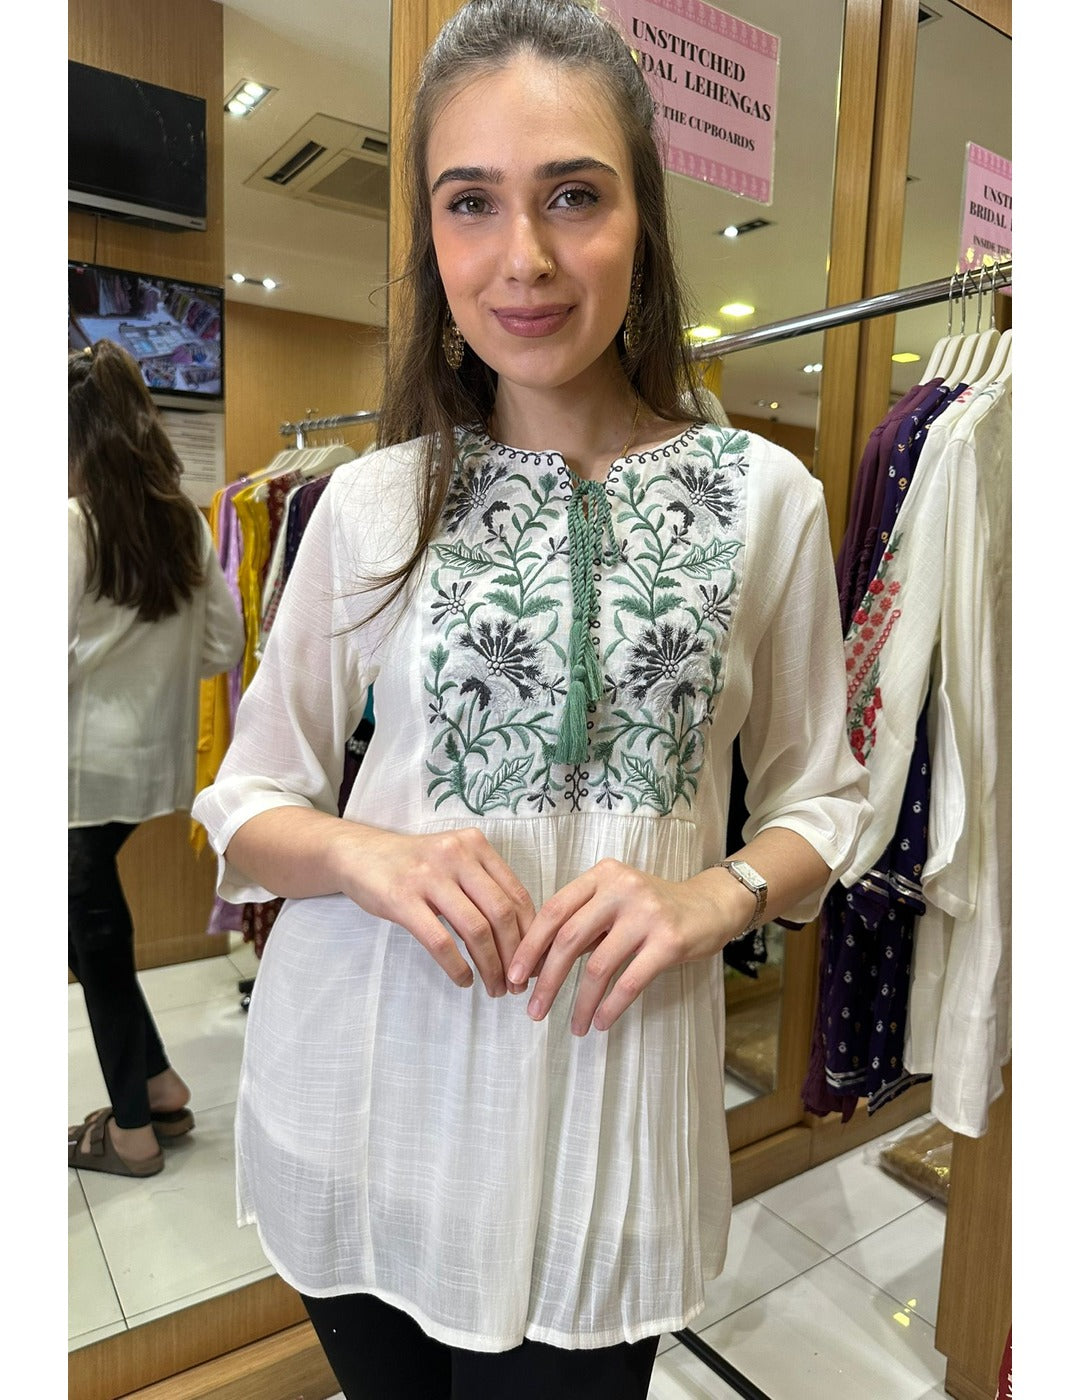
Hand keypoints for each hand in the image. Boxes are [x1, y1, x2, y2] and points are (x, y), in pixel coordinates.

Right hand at [335, 826, 534, 996]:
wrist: (358, 854)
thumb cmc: (413, 866)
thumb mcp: (454, 862)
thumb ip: (484, 887)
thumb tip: (522, 937)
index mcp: (475, 845)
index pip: (517, 894)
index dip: (531, 934)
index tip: (534, 963)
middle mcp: (456, 854)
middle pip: (502, 913)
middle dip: (515, 955)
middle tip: (517, 984)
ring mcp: (428, 875)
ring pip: (476, 928)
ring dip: (491, 966)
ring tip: (494, 988)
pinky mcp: (402, 898)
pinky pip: (439, 940)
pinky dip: (457, 966)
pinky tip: (464, 980)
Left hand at [507, 858, 738, 1033]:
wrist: (709, 906)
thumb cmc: (653, 908)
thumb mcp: (615, 900)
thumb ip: (582, 921)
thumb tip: (536, 962)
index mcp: (602, 875)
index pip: (554, 910)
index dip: (530, 946)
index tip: (514, 976)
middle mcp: (622, 889)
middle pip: (569, 938)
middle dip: (547, 979)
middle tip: (533, 1009)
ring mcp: (647, 914)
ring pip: (598, 966)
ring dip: (580, 1002)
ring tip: (573, 1026)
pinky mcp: (669, 940)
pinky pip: (630, 980)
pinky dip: (610, 1006)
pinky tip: (599, 1022)